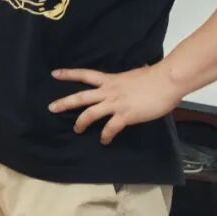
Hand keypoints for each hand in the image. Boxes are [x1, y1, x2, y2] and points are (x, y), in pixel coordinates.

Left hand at [49, 64, 183, 144]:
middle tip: (51, 108)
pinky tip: (104, 140)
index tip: (54, 74)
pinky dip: (106, 135)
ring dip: (81, 123)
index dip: (69, 74)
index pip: (84, 75)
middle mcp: (108, 91)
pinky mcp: (125, 115)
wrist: (165, 82)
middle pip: (81, 97)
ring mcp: (115, 103)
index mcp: (109, 79)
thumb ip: (125, 80)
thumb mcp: (133, 74)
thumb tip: (130, 77)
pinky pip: (111, 128)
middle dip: (65, 103)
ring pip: (90, 113)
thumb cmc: (153, 76)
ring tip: (77, 130)